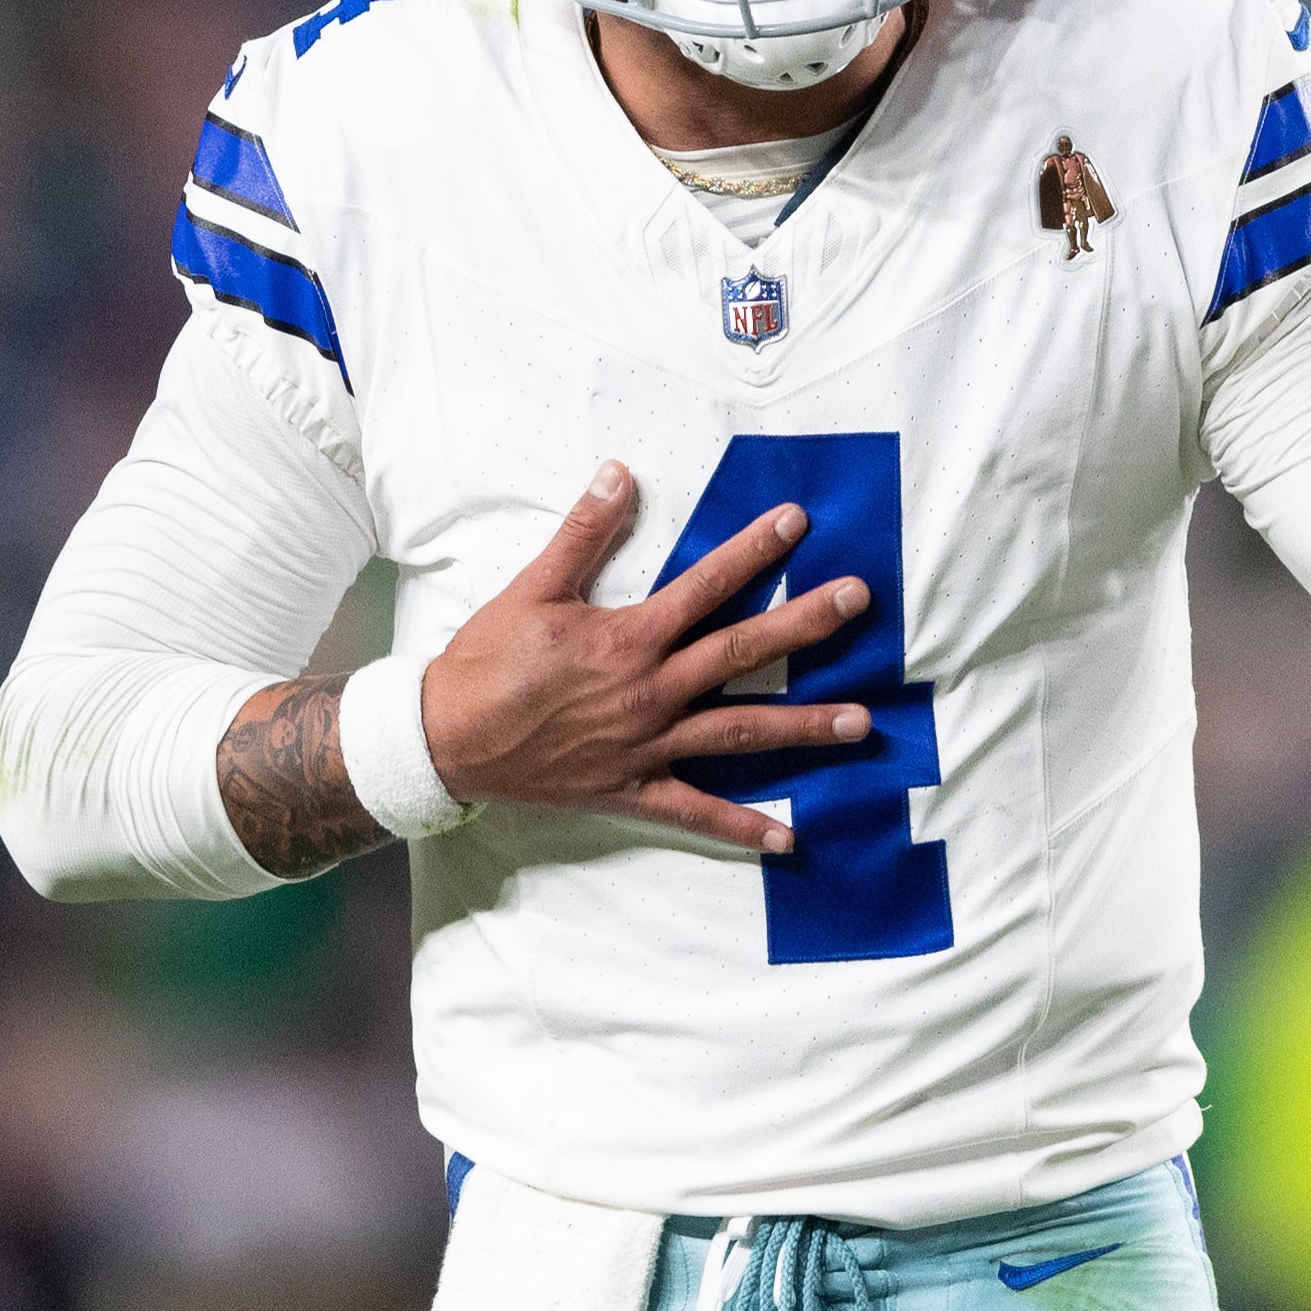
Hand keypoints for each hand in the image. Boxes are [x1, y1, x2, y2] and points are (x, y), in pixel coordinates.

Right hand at [423, 462, 870, 851]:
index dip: (755, 551)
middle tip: (860, 602)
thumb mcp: (533, 588)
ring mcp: (650, 744)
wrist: (447, 740)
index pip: (707, 585)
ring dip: (804, 727)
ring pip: (741, 732)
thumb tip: (619, 472)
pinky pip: (699, 813)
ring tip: (862, 722)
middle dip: (806, 625)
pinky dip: (745, 828)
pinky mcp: (635, 788)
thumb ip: (584, 532)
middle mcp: (652, 691)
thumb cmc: (487, 662)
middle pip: (743, 652)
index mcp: (631, 638)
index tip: (798, 522)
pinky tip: (791, 838)